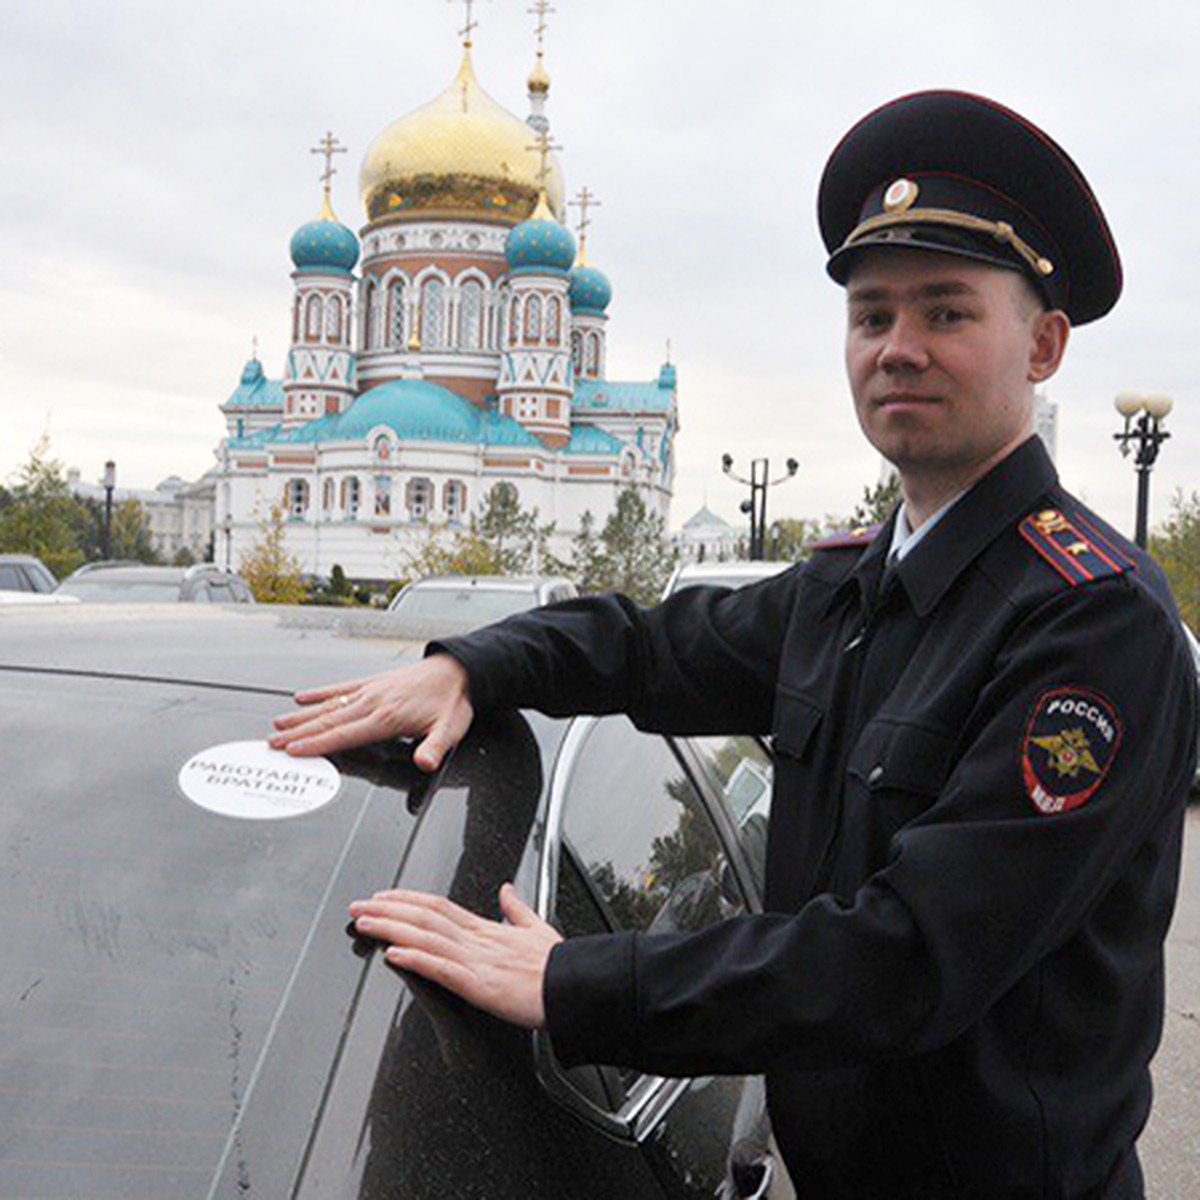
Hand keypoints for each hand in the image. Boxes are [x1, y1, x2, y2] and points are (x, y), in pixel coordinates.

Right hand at [269, 653, 472, 768]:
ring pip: (329, 705)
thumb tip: (425, 763)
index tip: (294, 751)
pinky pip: (341, 687)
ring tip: (278, 726)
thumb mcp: (450, 729)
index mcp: (388, 717)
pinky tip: (302, 698)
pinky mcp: (372, 682)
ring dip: (302, 717)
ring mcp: (370, 691)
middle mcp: (374, 702)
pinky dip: (320, 693)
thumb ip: (435, 747)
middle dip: (299, 735)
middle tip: (272, 744)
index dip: (318, 745)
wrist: (458, 669)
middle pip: (329, 722)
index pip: (345, 734)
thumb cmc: (452, 700)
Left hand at [349, 884, 561, 1029]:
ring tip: (364, 923)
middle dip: (388, 910)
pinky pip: (442, 969)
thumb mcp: (538, 928)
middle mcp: (478, 940)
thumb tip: (506, 890)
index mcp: (488, 929)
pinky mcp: (480, 985)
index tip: (383, 897)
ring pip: (426, 937)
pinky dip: (416, 959)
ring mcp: (477, 961)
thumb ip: (517, 909)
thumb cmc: (560, 965)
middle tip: (358, 906)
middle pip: (424, 916)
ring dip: (391, 928)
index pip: (439, 906)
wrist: (576, 987)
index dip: (408, 899)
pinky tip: (393, 954)